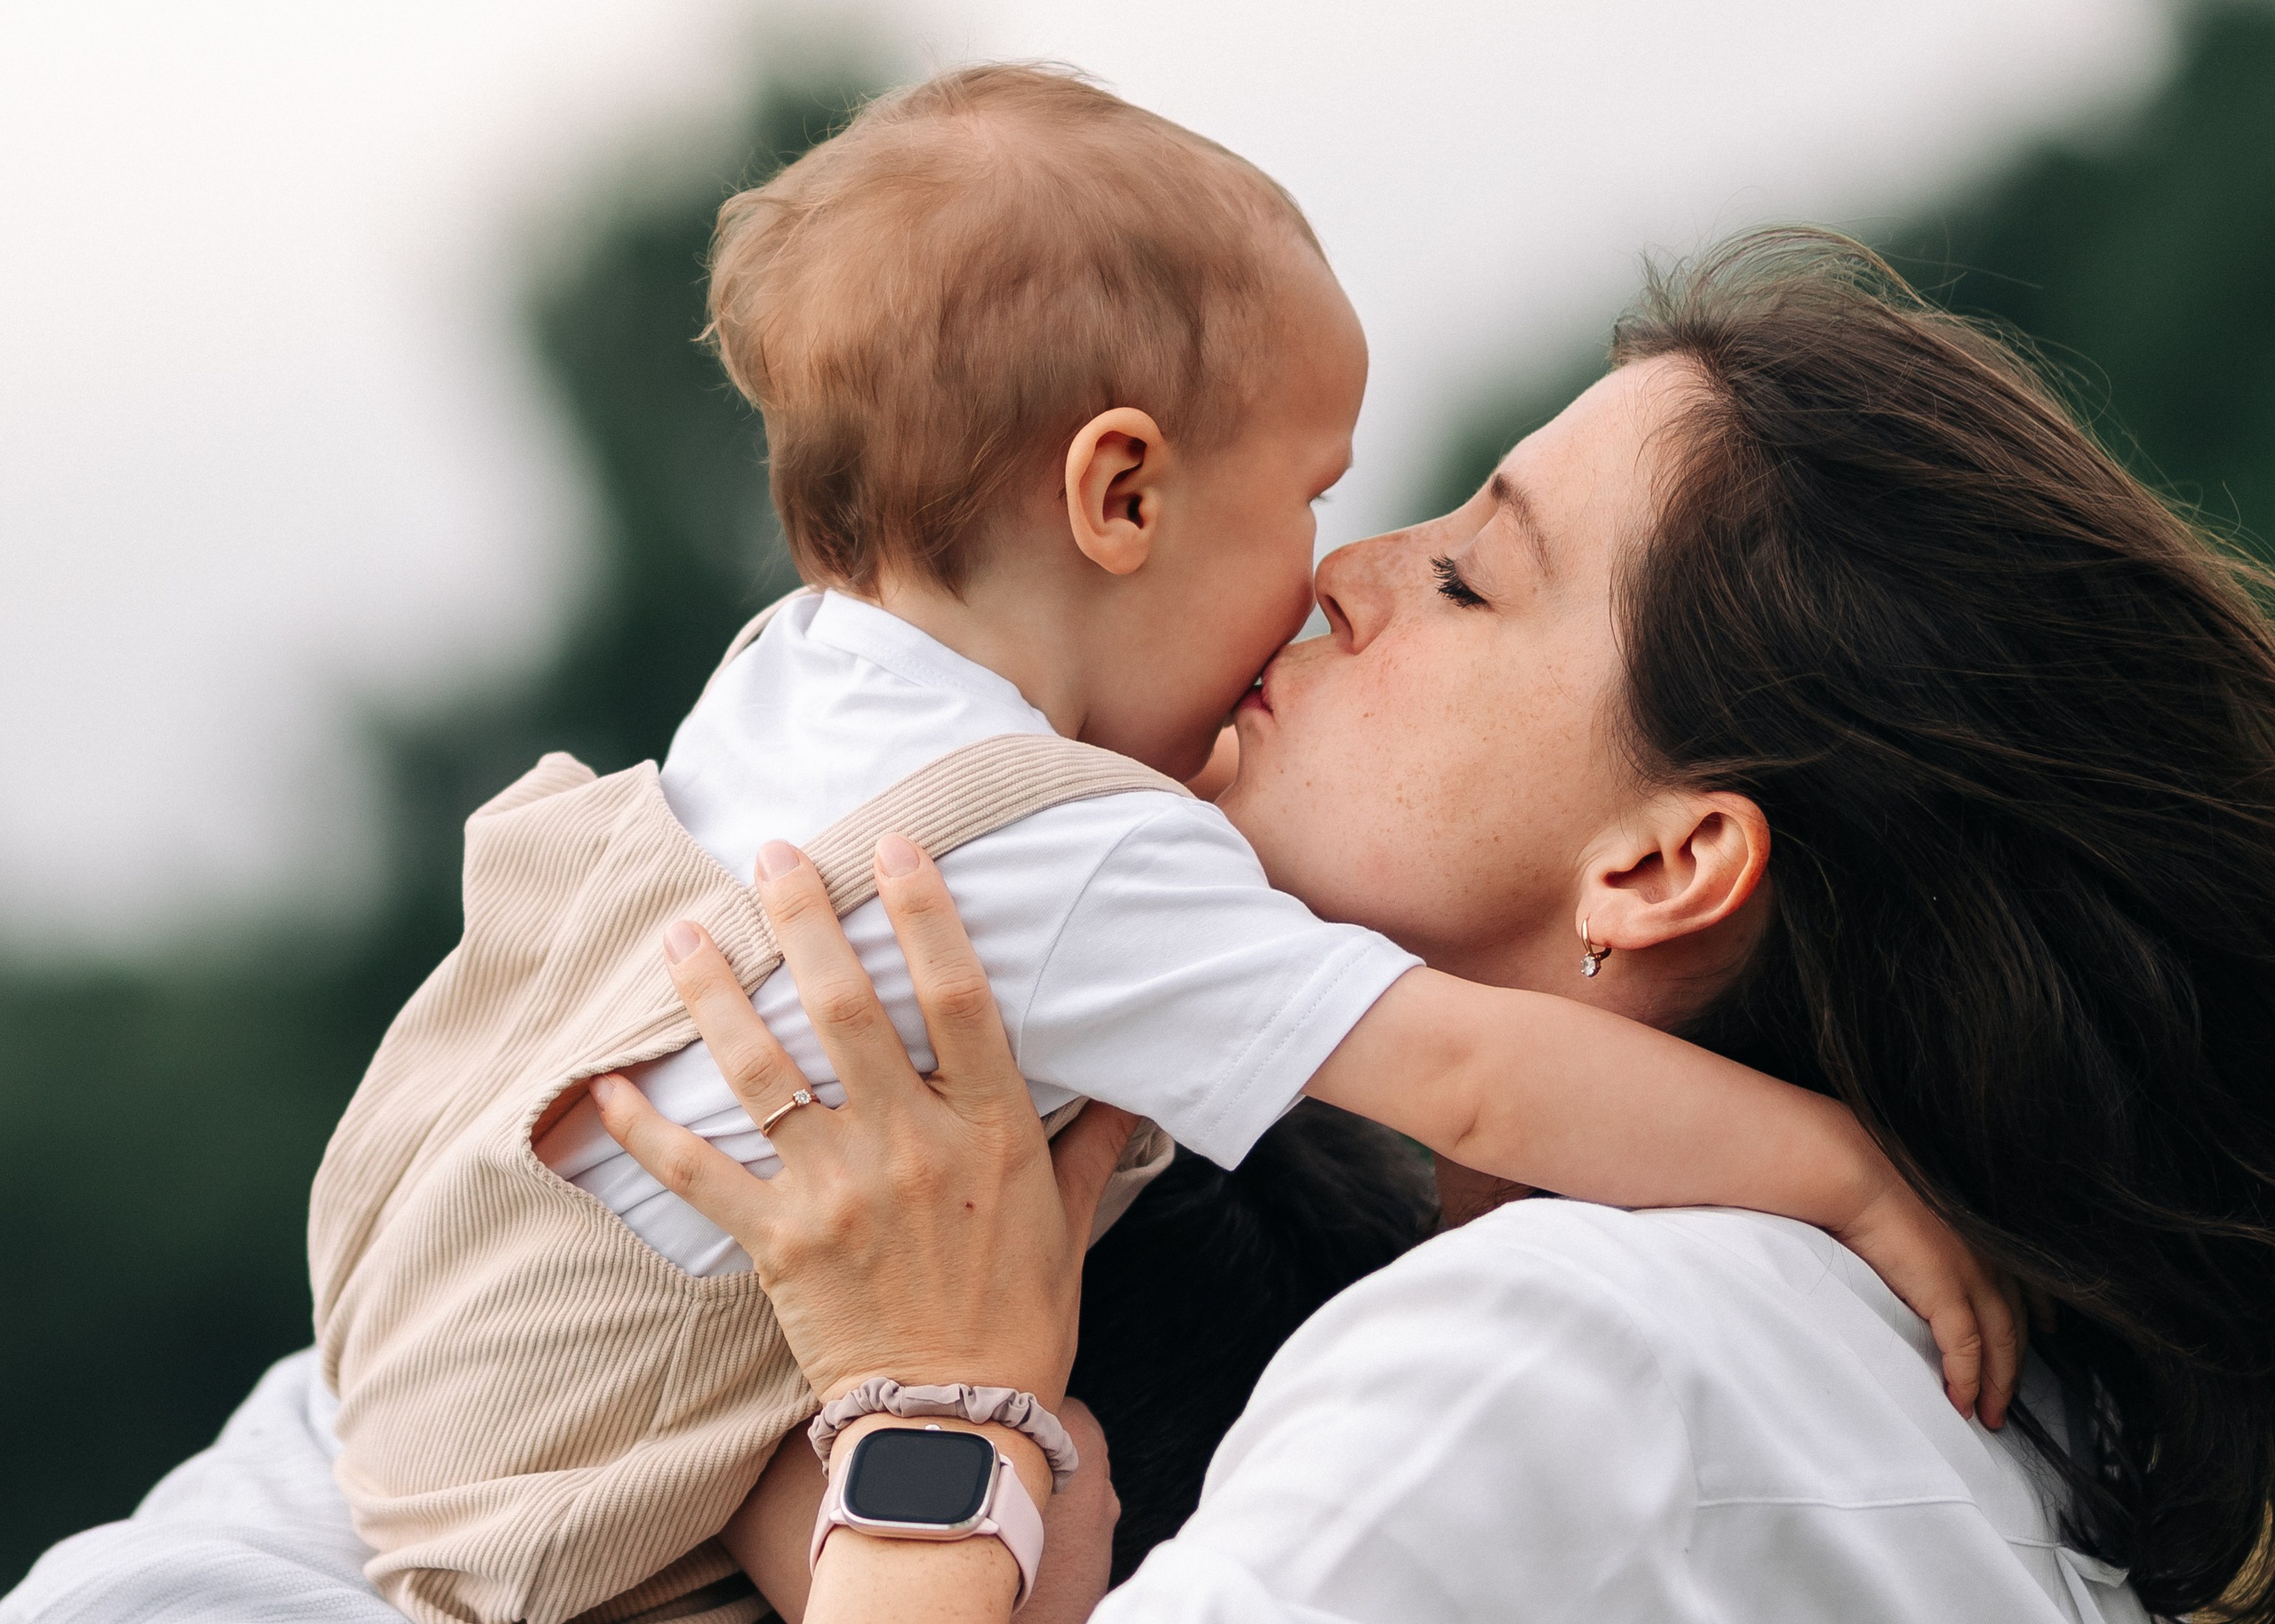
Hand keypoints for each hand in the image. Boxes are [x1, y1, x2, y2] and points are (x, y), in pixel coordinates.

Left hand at [592, 834, 1137, 1411]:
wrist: (957, 1425)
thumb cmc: (1020, 1319)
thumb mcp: (1068, 1220)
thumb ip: (1088, 1141)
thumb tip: (1128, 1087)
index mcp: (988, 1129)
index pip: (955, 993)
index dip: (921, 910)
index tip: (891, 844)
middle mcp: (910, 1144)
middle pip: (845, 1006)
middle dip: (803, 916)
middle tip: (770, 855)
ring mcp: (837, 1190)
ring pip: (761, 1069)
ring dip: (715, 992)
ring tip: (679, 933)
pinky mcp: (777, 1242)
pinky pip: (697, 1172)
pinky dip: (645, 1127)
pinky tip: (606, 1083)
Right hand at [1832, 1168, 2022, 1428]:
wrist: (1857, 1178)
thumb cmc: (1873, 1186)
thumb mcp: (1920, 1211)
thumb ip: (1935, 1236)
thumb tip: (1925, 1255)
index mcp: (1983, 1235)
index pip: (2025, 1283)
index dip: (2039, 1311)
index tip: (2046, 1328)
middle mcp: (1988, 1256)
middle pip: (2017, 1324)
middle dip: (2016, 1365)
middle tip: (2008, 1396)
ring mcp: (1972, 1275)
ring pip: (2002, 1344)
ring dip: (1997, 1385)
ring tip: (1989, 1414)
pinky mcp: (1947, 1293)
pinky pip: (1966, 1350)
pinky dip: (1968, 1380)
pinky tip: (1962, 1401)